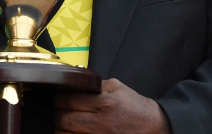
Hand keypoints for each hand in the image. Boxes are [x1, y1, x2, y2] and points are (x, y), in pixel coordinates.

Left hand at [53, 78, 171, 133]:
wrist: (153, 126)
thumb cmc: (134, 106)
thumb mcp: (117, 87)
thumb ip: (94, 84)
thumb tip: (73, 82)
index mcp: (104, 103)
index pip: (70, 100)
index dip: (59, 98)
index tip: (59, 98)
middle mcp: (101, 123)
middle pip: (65, 120)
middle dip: (58, 114)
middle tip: (60, 111)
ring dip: (62, 129)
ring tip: (64, 124)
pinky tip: (72, 132)